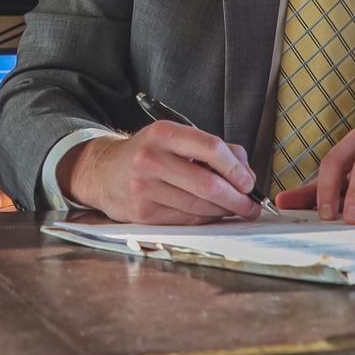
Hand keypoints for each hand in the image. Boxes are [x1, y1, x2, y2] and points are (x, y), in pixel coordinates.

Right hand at [59, 123, 259, 223]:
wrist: (103, 172)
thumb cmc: (147, 153)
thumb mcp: (175, 138)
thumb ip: (212, 149)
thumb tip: (246, 172)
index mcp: (163, 133)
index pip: (211, 148)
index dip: (236, 168)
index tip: (248, 181)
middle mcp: (151, 159)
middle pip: (208, 184)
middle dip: (237, 199)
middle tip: (250, 205)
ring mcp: (144, 188)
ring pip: (199, 207)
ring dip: (224, 212)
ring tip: (235, 210)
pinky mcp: (143, 213)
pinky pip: (186, 220)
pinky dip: (205, 219)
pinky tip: (213, 215)